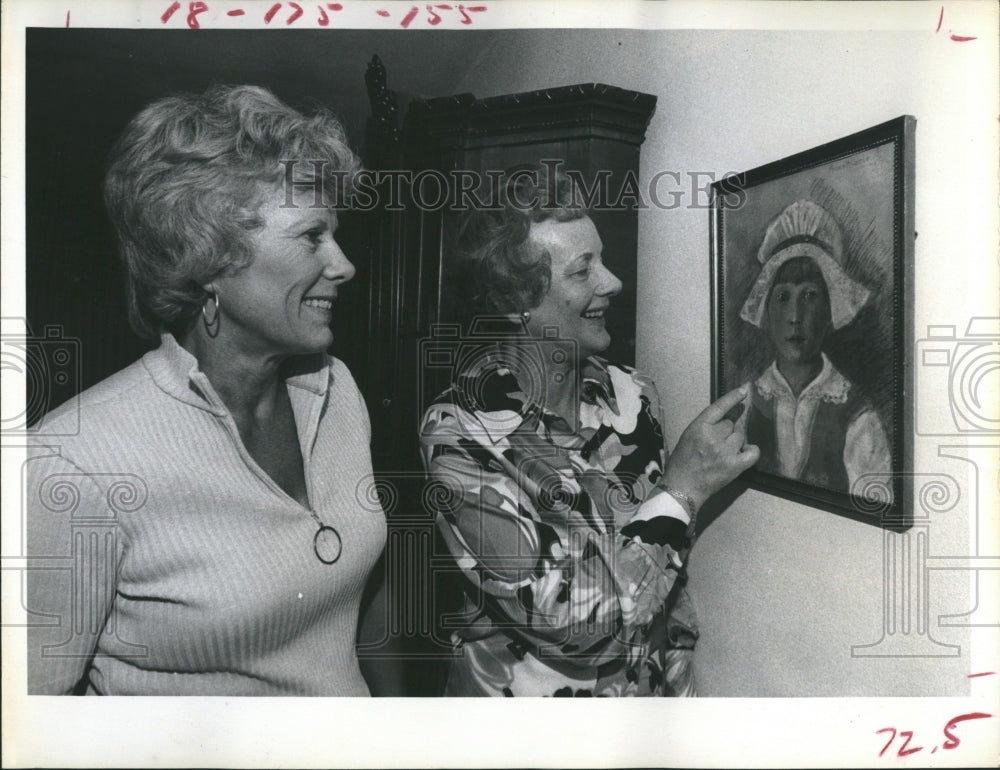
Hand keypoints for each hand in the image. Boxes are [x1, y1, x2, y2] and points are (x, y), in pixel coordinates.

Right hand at [662, 385, 759, 510]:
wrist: (682, 488)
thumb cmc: (681, 463)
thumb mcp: (687, 437)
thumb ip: (704, 426)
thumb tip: (725, 419)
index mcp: (698, 428)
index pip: (719, 407)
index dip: (733, 397)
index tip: (744, 390)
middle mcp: (713, 438)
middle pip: (731, 424)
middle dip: (725, 431)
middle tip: (715, 443)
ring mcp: (725, 452)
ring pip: (740, 436)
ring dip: (734, 442)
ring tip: (722, 452)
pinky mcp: (734, 466)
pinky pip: (752, 452)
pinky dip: (751, 451)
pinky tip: (746, 451)